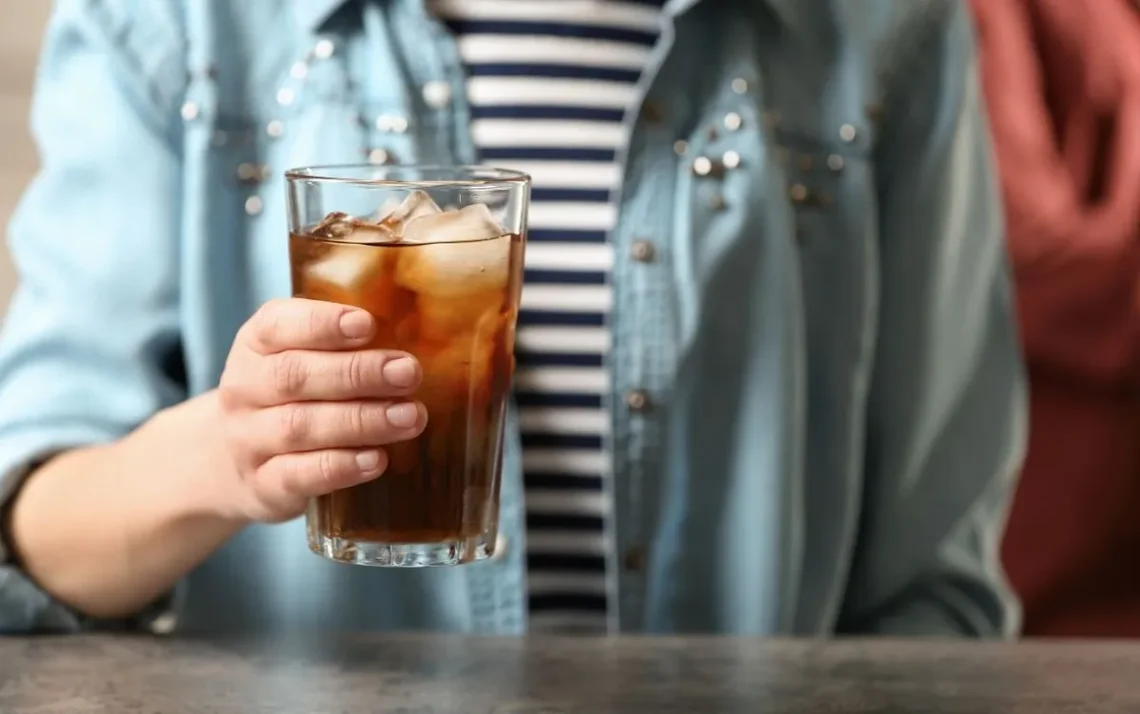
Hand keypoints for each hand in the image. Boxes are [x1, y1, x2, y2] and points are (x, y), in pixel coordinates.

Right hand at [214, 298, 425, 522]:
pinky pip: (299, 476)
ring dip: (362, 421)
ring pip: (300, 426)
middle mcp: (244, 390)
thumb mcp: (302, 360)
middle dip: (357, 373)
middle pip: (294, 376)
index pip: (278, 326)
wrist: (232, 464)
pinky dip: (342, 468)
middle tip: (408, 373)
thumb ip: (346, 345)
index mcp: (255, 345)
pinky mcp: (263, 485)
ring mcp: (248, 440)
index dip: (322, 324)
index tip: (368, 324)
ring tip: (410, 416)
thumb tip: (421, 331)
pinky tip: (378, 460)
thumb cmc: (289, 398)